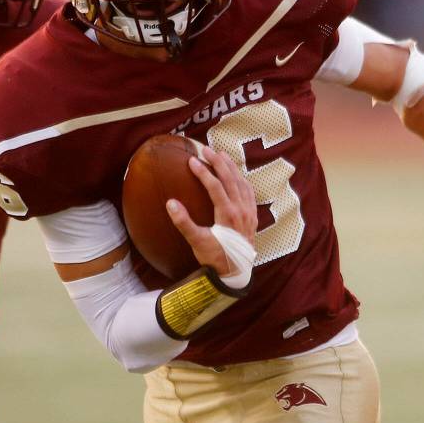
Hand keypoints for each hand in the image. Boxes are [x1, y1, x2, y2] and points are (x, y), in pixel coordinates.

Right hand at [165, 147, 256, 278]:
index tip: (191, 160)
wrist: (235, 273)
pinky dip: (241, 180)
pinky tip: (236, 175)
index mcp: (228, 214)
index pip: (215, 186)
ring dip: (231, 167)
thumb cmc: (214, 258)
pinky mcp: (253, 216)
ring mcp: (249, 212)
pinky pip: (249, 192)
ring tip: (221, 155)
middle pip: (230, 179)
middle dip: (218, 162)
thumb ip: (184, 222)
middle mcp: (241, 210)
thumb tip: (171, 203)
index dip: (203, 172)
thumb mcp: (197, 242)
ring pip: (241, 183)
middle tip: (206, 149)